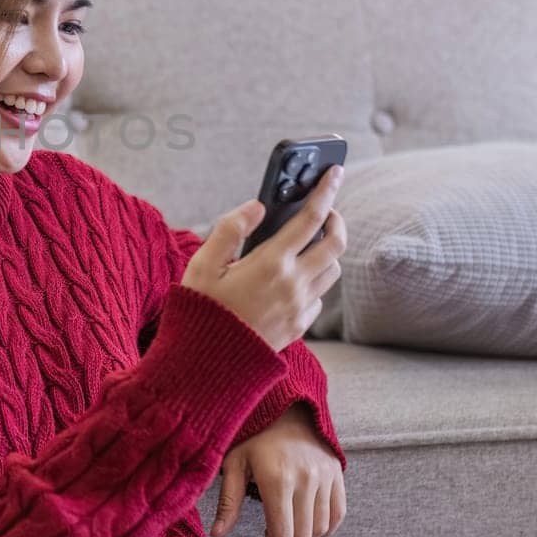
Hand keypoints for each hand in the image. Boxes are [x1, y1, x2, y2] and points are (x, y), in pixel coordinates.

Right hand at [181, 164, 346, 350]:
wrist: (206, 364)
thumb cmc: (200, 310)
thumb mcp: (203, 264)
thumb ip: (230, 229)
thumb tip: (257, 207)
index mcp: (271, 263)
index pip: (310, 218)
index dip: (326, 191)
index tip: (335, 172)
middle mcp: (294, 285)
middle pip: (336, 243)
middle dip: (336, 220)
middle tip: (327, 210)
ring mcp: (300, 308)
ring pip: (332, 270)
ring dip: (327, 252)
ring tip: (309, 244)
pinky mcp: (300, 327)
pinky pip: (320, 298)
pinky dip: (314, 282)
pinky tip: (294, 279)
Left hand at [209, 402, 345, 536]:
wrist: (285, 405)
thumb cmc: (254, 436)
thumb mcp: (234, 464)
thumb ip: (228, 502)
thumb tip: (217, 534)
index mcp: (277, 480)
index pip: (283, 535)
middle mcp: (306, 480)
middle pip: (303, 536)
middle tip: (273, 535)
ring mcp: (325, 477)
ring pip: (321, 528)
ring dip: (305, 536)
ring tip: (289, 525)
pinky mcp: (337, 474)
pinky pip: (338, 513)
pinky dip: (326, 526)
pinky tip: (308, 522)